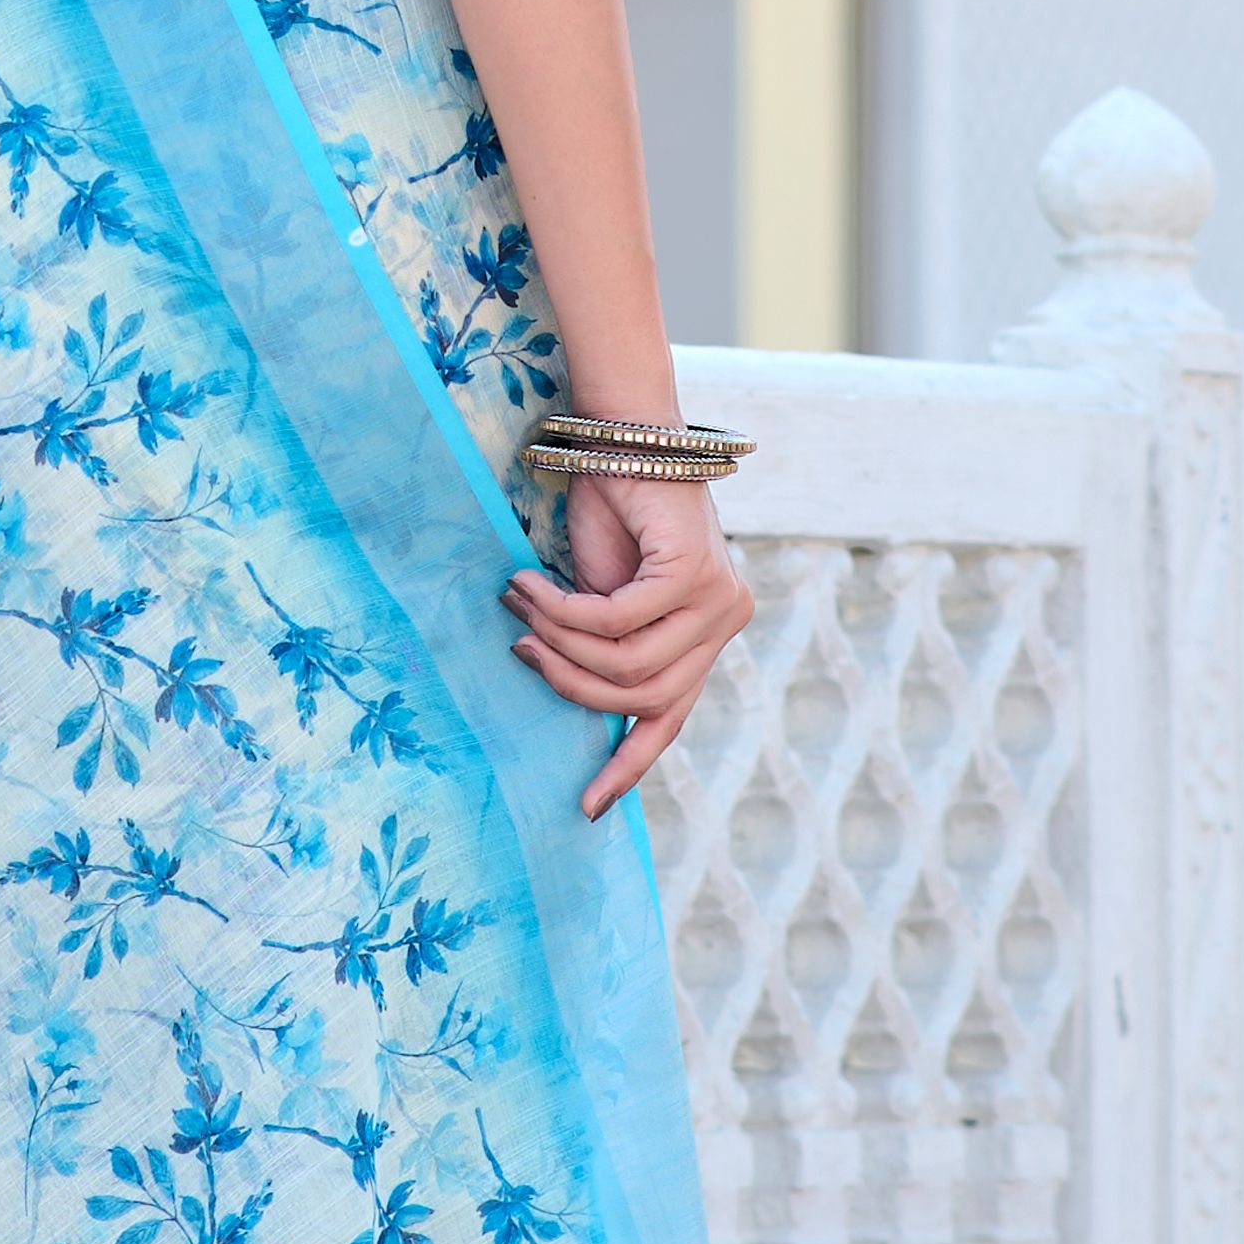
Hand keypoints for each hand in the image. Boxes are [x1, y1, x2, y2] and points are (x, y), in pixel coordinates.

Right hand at [503, 466, 755, 820]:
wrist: (619, 436)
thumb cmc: (608, 514)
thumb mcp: (603, 600)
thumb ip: (603, 651)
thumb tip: (569, 700)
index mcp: (705, 637)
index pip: (670, 718)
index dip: (628, 765)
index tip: (587, 807)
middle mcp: (724, 623)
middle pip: (642, 696)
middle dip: (570, 681)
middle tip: (520, 648)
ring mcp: (720, 602)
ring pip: (628, 665)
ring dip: (561, 641)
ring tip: (519, 606)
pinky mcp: (699, 576)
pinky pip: (618, 622)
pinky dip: (565, 610)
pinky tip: (528, 584)